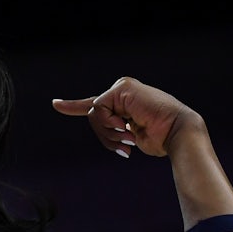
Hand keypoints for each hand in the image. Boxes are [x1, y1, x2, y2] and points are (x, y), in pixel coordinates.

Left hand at [52, 76, 199, 157]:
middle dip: (105, 136)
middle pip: (93, 116)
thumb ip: (113, 129)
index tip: (55, 104)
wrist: (177, 133)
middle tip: (126, 144)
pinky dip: (110, 123)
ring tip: (129, 137)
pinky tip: (128, 126)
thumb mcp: (128, 135)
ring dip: (109, 133)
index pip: (95, 106)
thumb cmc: (159, 138)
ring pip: (94, 114)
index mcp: (124, 103)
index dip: (73, 106)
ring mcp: (122, 87)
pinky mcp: (121, 87)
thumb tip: (106, 130)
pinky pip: (98, 109)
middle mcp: (122, 91)